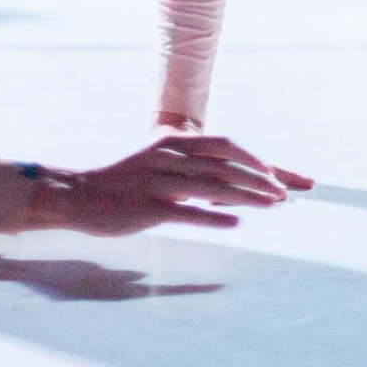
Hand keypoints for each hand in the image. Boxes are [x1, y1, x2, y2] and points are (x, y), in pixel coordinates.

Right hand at [31, 132, 311, 236]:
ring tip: (274, 205)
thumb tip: (224, 179)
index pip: (227, 145)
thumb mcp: (156, 162)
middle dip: (262, 177)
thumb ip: (188, 165)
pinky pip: (187, 211)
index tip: (288, 177)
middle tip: (287, 194)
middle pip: (227, 163)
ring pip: (213, 185)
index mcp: (174, 144)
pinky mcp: (150, 207)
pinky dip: (214, 216)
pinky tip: (236, 222)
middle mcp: (171, 158)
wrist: (78, 195)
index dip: (260, 160)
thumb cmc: (121, 182)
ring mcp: (160, 182)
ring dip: (247, 194)